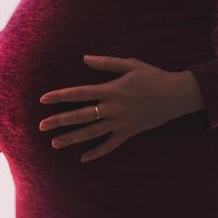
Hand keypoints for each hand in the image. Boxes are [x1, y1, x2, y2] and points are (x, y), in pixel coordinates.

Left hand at [38, 55, 203, 162]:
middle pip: (80, 116)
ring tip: (55, 143)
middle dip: (59, 120)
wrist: (177, 95)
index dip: (60, 96)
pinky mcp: (129, 132)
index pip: (79, 93)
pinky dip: (97, 152)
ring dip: (72, 138)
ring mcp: (121, 122)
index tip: (43, 100)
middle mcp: (113, 108)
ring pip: (92, 133)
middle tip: (41, 126)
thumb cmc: (153, 76)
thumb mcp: (130, 64)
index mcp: (111, 90)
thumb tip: (84, 58)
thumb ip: (106, 63)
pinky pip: (111, 145)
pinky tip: (83, 159)